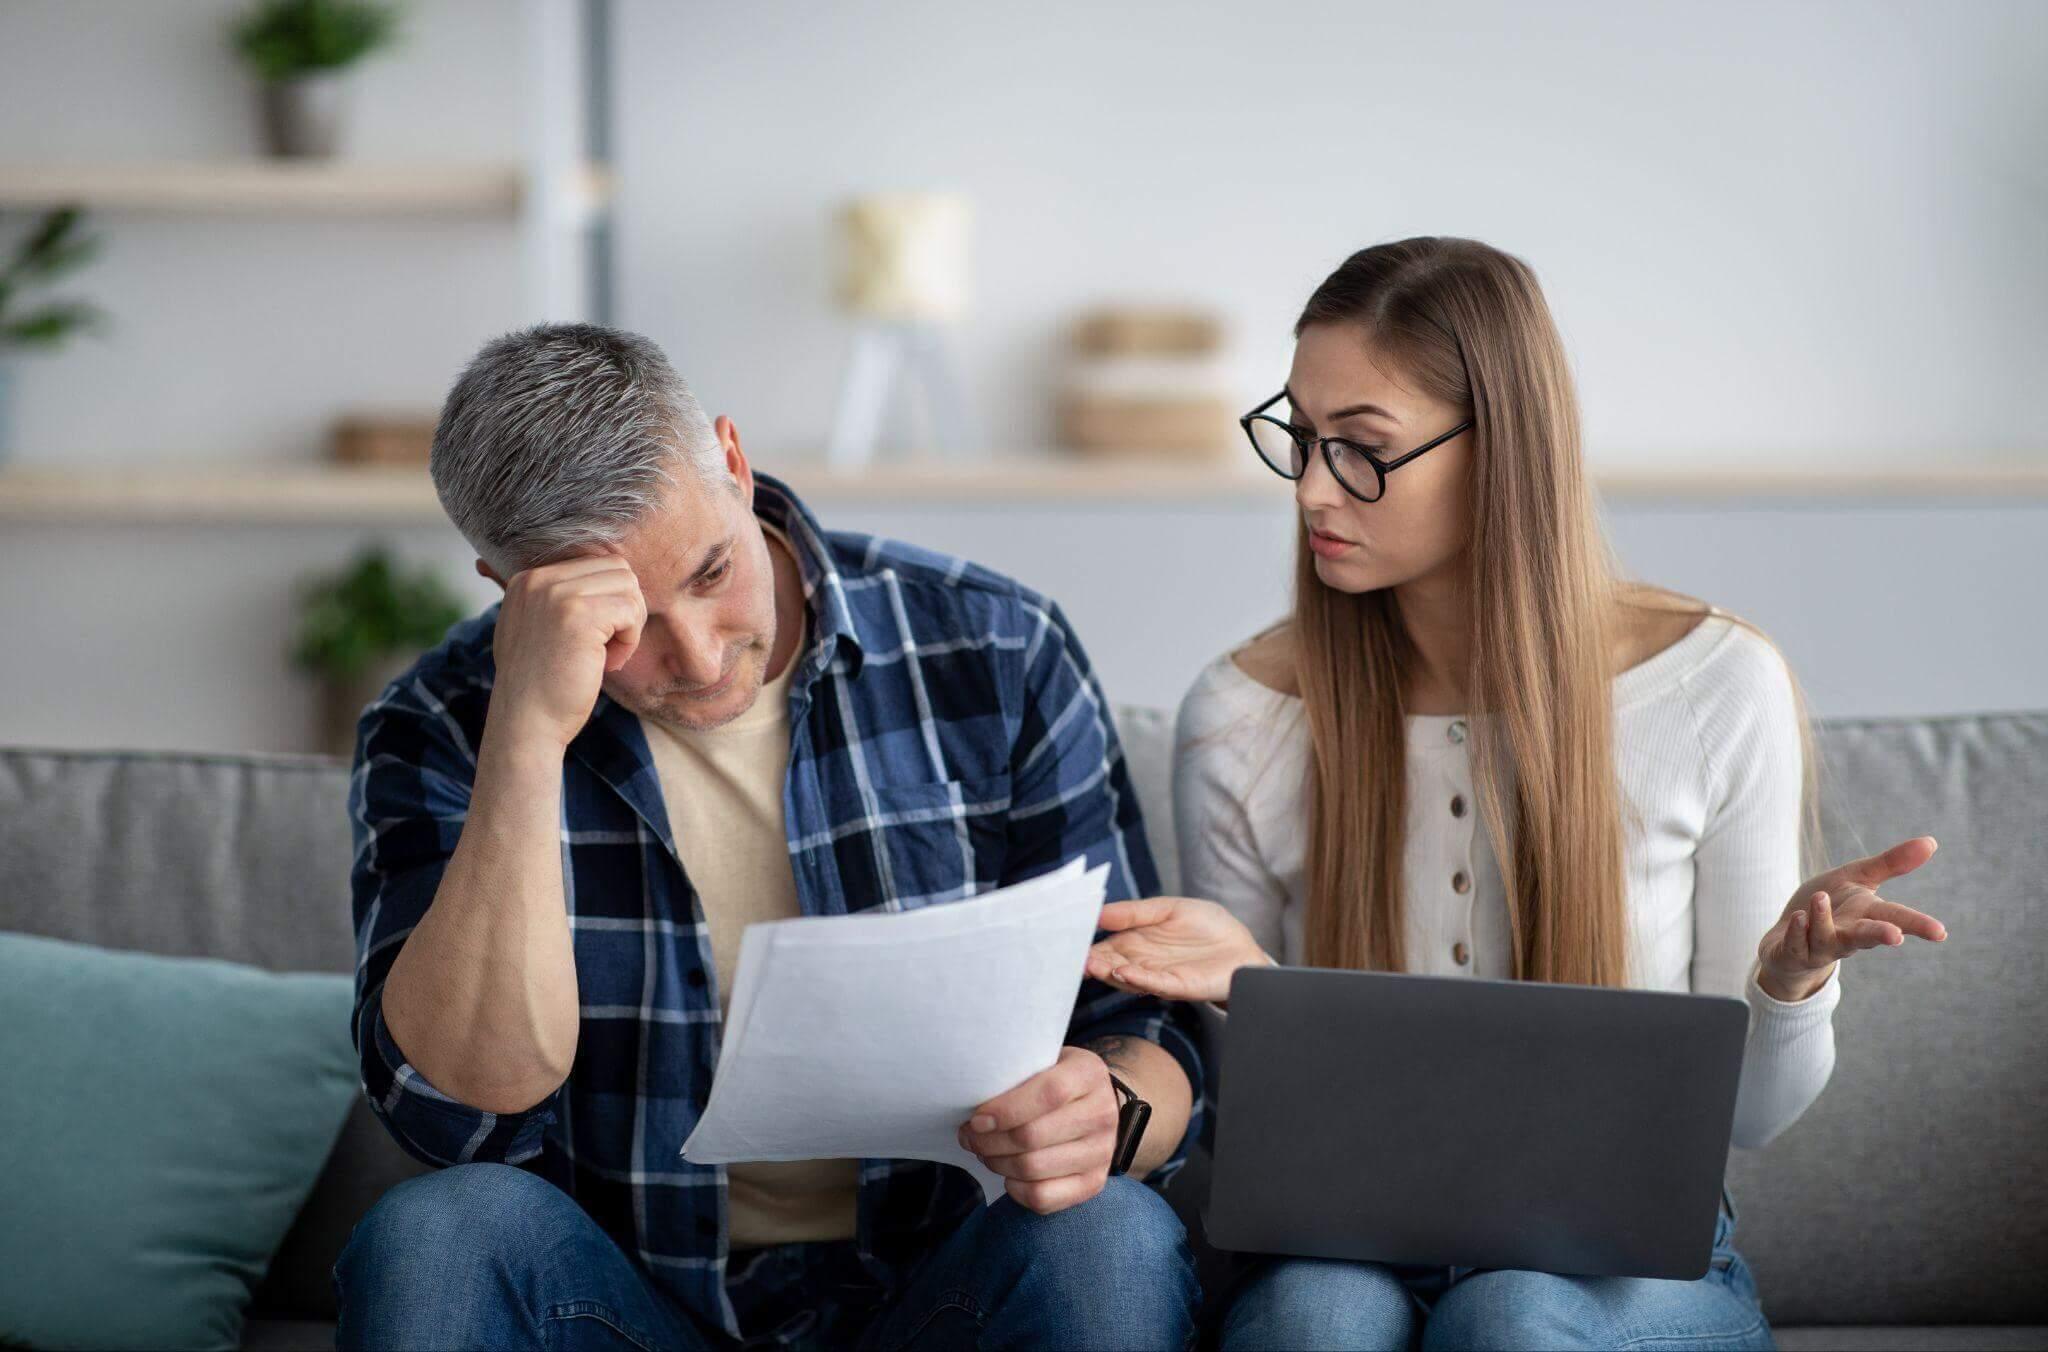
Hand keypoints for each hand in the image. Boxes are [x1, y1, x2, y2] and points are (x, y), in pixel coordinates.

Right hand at [488, 555, 647, 751]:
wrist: (525, 724)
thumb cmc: (539, 684)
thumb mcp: (537, 628)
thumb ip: (560, 599)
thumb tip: (613, 575)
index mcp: (528, 579)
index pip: (595, 564)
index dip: (608, 601)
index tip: (592, 638)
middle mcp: (538, 580)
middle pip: (617, 569)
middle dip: (624, 608)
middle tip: (607, 646)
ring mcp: (557, 595)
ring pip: (628, 586)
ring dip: (629, 624)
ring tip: (606, 655)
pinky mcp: (579, 616)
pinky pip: (631, 610)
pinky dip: (629, 641)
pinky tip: (608, 664)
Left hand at [958, 1046, 1118, 1214]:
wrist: (1097, 1104)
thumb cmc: (1057, 1079)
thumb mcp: (1045, 1060)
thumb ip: (1017, 1073)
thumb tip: (972, 1099)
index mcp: (1089, 1074)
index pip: (1049, 1093)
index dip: (1006, 1109)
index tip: (976, 1119)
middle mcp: (1102, 1114)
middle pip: (1033, 1136)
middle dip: (989, 1141)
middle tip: (970, 1136)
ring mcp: (1102, 1152)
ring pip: (1032, 1169)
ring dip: (997, 1163)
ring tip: (984, 1152)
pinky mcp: (1094, 1183)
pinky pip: (1043, 1197)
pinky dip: (1015, 1190)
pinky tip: (1008, 1175)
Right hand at [1083, 896, 1271, 1003]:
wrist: (1241, 949)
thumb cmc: (1207, 927)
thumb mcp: (1168, 908)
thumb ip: (1134, 911)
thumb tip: (1098, 910)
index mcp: (1135, 942)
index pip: (1104, 945)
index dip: (1086, 943)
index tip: (1065, 937)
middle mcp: (1141, 962)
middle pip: (1109, 963)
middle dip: (1091, 961)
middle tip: (1072, 957)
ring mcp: (1158, 976)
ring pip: (1126, 977)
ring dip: (1108, 972)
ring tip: (1091, 964)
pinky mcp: (1178, 986)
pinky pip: (1154, 984)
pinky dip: (1138, 979)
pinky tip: (1124, 971)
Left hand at [1756, 836, 1947, 1001]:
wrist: (1786, 941)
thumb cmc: (1830, 907)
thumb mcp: (1858, 879)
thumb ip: (1891, 863)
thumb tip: (1932, 841)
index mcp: (1866, 916)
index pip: (1896, 918)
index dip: (1917, 925)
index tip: (1940, 932)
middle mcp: (1847, 936)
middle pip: (1866, 936)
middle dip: (1881, 935)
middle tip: (1896, 936)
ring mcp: (1820, 947)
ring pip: (1826, 938)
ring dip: (1823, 919)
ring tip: (1820, 898)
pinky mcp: (1792, 952)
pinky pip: (1795, 944)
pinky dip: (1797, 931)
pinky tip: (1798, 916)